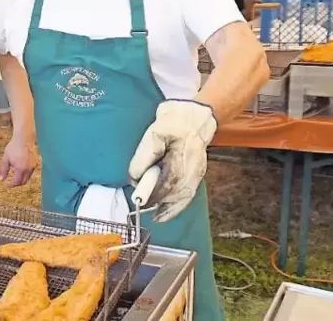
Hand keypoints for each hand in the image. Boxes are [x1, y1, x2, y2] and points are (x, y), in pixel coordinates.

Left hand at [0, 137, 37, 186]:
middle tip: (11, 182)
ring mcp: (33, 166)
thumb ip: (3, 170)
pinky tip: (21, 169)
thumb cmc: (13, 147)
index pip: (16, 182)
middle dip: (17, 183)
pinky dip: (26, 173)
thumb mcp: (5, 158)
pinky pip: (31, 172)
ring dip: (22, 178)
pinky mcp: (36, 162)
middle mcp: (28, 169)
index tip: (7, 185)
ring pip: (28, 177)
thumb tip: (1, 180)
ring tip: (16, 175)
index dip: (11, 185)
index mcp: (20, 169)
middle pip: (23, 181)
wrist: (24, 138)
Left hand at [128, 100, 216, 221]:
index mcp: (180, 158)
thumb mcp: (153, 134)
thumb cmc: (174, 122)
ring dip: (168, 209)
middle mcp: (191, 169)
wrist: (195, 116)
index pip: (166, 183)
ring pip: (183, 198)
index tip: (138, 200)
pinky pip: (188, 195)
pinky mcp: (197, 174)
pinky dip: (177, 206)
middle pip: (175, 194)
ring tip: (154, 216)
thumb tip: (135, 177)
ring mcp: (197, 173)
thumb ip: (144, 156)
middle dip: (158, 202)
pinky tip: (166, 212)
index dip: (152, 195)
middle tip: (142, 207)